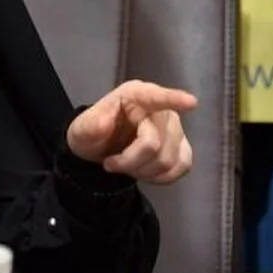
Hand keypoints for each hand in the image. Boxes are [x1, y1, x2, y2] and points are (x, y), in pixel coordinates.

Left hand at [66, 80, 196, 184]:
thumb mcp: (81, 129)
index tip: (191, 102)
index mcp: (135, 95)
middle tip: (111, 164)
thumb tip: (103, 123)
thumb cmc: (92, 134)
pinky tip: (146, 172)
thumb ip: (90, 125)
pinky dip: (162, 176)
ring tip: (126, 167)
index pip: (155, 97)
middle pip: (155, 143)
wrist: (101, 151)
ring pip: (168, 159)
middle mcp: (160, 108)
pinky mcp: (182, 146)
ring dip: (144, 171)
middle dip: (131, 162)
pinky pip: (181, 166)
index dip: (173, 99)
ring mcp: (175, 128)